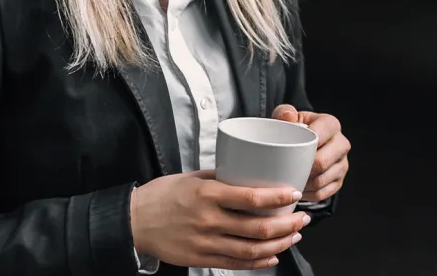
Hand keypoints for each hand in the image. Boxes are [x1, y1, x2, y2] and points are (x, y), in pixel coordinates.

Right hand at [129, 170, 308, 269]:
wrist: (134, 222)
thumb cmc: (163, 195)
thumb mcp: (193, 178)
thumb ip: (222, 179)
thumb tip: (251, 174)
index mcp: (208, 195)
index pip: (252, 197)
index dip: (278, 197)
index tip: (294, 193)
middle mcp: (209, 221)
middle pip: (258, 228)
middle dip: (287, 224)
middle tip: (302, 218)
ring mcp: (206, 243)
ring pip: (252, 250)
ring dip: (279, 244)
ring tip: (294, 236)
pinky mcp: (201, 259)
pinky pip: (236, 263)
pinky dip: (259, 262)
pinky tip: (273, 256)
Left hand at [272, 105, 350, 202]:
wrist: (305, 143)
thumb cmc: (295, 129)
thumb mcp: (288, 117)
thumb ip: (284, 112)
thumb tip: (288, 117)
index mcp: (331, 124)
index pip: (319, 138)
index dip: (303, 149)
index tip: (288, 154)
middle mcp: (341, 143)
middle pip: (322, 162)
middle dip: (303, 170)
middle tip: (286, 172)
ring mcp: (343, 164)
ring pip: (321, 181)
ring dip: (304, 185)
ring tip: (290, 181)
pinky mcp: (339, 181)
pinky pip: (323, 193)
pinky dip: (308, 194)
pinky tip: (298, 189)